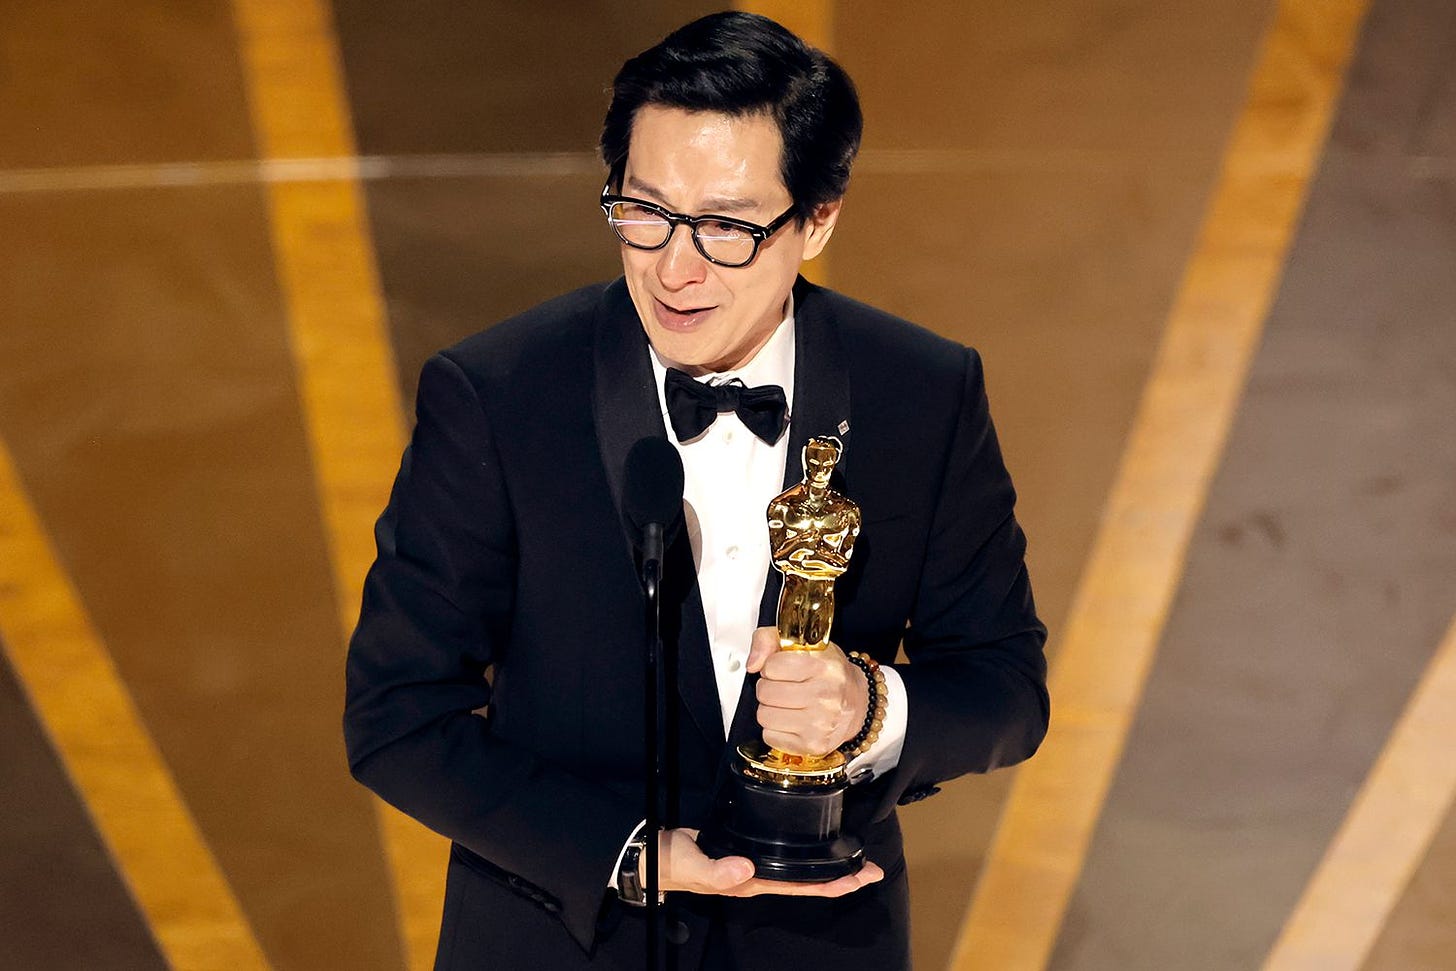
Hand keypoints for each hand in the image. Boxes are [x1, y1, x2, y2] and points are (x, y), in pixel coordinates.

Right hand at [653, 828, 883, 896]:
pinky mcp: (747, 850)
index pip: (800, 887)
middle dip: (841, 877)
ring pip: (800, 870)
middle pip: (808, 882)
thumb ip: (715, 871)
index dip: (832, 883)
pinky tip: (815, 845)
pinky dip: (805, 852)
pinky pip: (784, 856)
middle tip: (873, 868)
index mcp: (750, 883)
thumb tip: (746, 870)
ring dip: (828, 866)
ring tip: (855, 858)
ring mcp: (754, 866)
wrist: (653, 855)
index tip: (861, 877)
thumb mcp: (692, 865)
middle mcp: (758, 878)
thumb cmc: (672, 862)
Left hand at [746, 626, 867, 755]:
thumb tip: (753, 664)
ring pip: (764, 716)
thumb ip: (768, 639)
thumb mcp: (804, 644)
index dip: (771, 666)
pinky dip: (775, 729)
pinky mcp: (813, 745)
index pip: (773, 666)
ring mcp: (820, 723)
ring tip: (787, 703)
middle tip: (784, 686)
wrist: (858, 703)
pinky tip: (791, 720)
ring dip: (770, 709)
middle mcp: (825, 695)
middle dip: (769, 687)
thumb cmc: (829, 674)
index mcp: (824, 666)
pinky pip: (769, 736)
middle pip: (765, 692)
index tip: (782, 668)